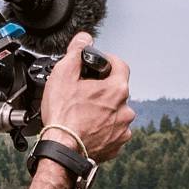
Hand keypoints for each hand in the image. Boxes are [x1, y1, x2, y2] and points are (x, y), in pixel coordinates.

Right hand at [39, 33, 133, 163]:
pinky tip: (87, 127)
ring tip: (83, 112)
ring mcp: (123, 129)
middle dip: (102, 88)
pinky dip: (103, 128)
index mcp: (117, 90)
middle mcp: (126, 110)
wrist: (62, 150)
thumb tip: (84, 38)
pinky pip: (113, 131)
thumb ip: (76, 52)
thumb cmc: (63, 115)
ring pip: (115, 111)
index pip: (121, 65)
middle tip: (83, 91)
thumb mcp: (64, 74)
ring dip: (103, 109)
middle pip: (117, 90)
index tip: (100, 64)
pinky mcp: (117, 145)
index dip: (109, 61)